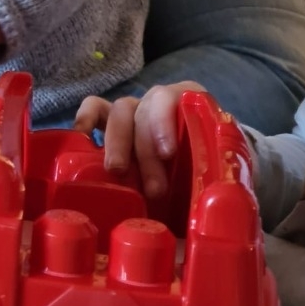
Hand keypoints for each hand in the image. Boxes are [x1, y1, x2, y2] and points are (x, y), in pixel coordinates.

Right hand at [74, 81, 205, 198]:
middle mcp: (160, 101)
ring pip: (119, 111)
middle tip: (152, 187)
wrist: (208, 177)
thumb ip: (218, 178)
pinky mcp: (112, 122)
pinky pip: (95, 109)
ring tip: (118, 173)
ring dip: (118, 143)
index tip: (167, 154)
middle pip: (143, 110)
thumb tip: (212, 208)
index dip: (164, 122)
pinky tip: (82, 139)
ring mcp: (135, 110)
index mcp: (190, 102)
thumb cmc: (214, 171)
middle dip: (144, 148)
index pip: (172, 98)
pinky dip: (86, 119)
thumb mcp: (222, 172)